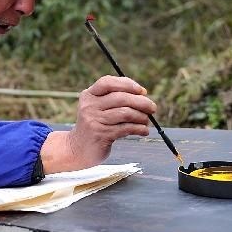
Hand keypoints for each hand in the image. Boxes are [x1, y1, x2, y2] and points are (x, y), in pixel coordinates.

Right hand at [40, 76, 155, 172]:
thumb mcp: (98, 108)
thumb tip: (143, 93)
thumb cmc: (95, 125)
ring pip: (126, 113)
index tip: (142, 91)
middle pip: (121, 98)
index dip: (127, 84)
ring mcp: (94, 121)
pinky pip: (126, 128)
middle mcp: (89, 106)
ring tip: (146, 121)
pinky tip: (143, 131)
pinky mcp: (101, 135)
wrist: (78, 149)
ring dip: (141, 117)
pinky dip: (139, 129)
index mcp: (88, 95)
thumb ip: (115, 98)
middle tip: (152, 108)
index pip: (107, 82)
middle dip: (141, 102)